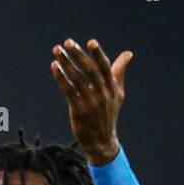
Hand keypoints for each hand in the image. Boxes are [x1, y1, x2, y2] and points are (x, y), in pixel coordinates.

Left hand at [50, 37, 131, 165]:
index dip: (98, 55)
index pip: (105, 68)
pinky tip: (54, 67)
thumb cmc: (108, 114)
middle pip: (89, 70)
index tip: (91, 42)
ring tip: (56, 51)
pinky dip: (60, 78)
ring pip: (76, 79)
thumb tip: (129, 54)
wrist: (102, 142)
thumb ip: (119, 72)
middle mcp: (102, 94)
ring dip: (66, 63)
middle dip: (78, 55)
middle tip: (67, 42)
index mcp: (112, 88)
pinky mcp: (78, 111)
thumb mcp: (117, 94)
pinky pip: (68, 90)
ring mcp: (90, 103)